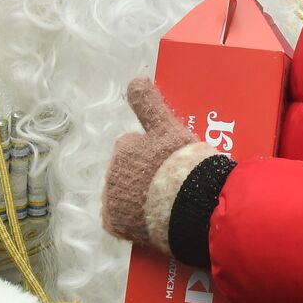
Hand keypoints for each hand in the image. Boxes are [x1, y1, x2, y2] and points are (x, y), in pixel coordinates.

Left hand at [102, 77, 213, 251]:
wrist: (191, 204)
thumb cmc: (182, 163)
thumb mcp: (168, 127)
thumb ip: (149, 103)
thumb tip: (136, 78)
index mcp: (123, 147)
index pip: (134, 148)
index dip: (154, 156)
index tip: (170, 162)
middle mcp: (111, 172)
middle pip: (128, 172)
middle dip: (144, 176)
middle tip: (171, 182)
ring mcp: (112, 200)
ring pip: (124, 196)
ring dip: (139, 198)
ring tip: (166, 202)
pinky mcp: (115, 224)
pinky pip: (120, 220)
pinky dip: (132, 220)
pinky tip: (151, 218)